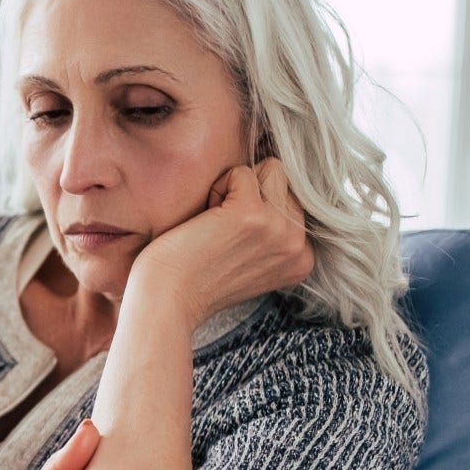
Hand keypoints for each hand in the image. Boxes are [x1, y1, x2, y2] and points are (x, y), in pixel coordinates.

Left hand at [132, 158, 314, 327]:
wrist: (167, 299)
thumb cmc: (196, 278)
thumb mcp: (253, 260)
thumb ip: (273, 233)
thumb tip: (272, 181)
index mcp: (302, 258)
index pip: (293, 202)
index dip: (258, 209)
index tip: (232, 243)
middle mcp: (298, 245)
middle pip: (284, 182)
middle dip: (250, 194)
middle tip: (222, 230)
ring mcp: (279, 228)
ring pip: (270, 170)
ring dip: (236, 187)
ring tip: (216, 221)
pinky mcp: (252, 214)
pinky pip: (241, 172)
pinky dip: (217, 187)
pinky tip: (204, 219)